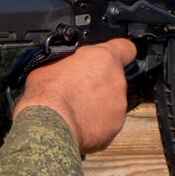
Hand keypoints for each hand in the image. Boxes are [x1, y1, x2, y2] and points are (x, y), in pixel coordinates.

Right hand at [14, 38, 137, 152]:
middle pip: (115, 78)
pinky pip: (107, 122)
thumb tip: (69, 64)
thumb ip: (71, 60)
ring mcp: (119, 106)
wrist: (48, 126)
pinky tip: (78, 123)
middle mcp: (117, 81)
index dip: (120, 52)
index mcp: (104, 58)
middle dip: (101, 82)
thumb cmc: (47, 93)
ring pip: (112, 101)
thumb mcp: (52, 63)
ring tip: (76, 109)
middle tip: (80, 88)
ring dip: (99, 103)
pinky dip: (96, 123)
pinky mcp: (114, 127)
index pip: (127, 48)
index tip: (111, 57)